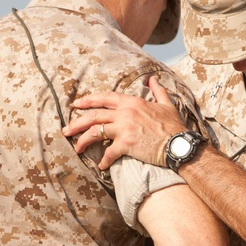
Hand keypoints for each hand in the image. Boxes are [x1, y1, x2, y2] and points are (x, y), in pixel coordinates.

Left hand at [62, 77, 189, 169]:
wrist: (179, 144)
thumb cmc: (174, 126)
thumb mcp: (167, 104)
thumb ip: (158, 91)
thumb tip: (153, 79)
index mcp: (132, 102)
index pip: (105, 98)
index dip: (89, 100)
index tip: (77, 105)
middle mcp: (125, 113)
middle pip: (94, 115)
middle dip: (77, 122)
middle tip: (66, 130)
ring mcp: (124, 128)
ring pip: (95, 132)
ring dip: (83, 141)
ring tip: (77, 149)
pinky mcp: (126, 144)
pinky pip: (109, 152)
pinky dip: (104, 161)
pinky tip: (101, 166)